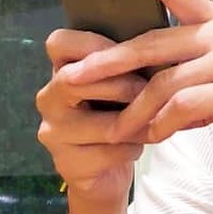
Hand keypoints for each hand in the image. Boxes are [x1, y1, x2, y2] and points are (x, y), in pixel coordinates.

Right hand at [36, 29, 149, 206]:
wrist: (107, 171)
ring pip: (103, 123)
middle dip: (125, 84)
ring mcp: (53, 132)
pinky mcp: (66, 162)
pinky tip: (139, 145)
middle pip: (77, 79)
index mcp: (62, 70)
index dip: (93, 44)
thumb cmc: (120, 115)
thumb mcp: (123, 82)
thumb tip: (163, 42)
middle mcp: (49, 98)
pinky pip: (109, 151)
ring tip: (157, 120)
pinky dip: (133, 148)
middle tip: (154, 89)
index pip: (59, 43)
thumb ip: (129, 61)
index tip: (129, 51)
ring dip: (138, 122)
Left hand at [64, 0, 212, 158]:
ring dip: (135, 112)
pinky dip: (165, 125)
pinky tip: (156, 138)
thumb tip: (177, 107)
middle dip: (108, 60)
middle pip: (153, 41)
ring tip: (116, 131)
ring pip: (165, 82)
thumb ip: (211, 80)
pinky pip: (187, 107)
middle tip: (72, 76)